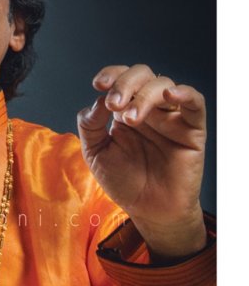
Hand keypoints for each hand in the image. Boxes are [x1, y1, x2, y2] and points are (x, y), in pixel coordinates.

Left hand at [77, 64, 206, 259]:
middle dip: (125, 84)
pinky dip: (185, 93)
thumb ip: (90, 124)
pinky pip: (195, 103)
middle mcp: (148, 109)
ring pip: (164, 85)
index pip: (121, 78)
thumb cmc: (123, 181)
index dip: (111, 74)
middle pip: (142, 75)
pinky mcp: (192, 130)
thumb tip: (96, 101)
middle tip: (114, 105)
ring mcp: (170, 117)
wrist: (149, 210)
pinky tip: (171, 95)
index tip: (98, 84)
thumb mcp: (95, 152)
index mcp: (124, 110)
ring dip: (144, 95)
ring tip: (130, 119)